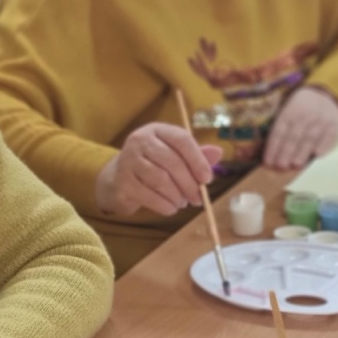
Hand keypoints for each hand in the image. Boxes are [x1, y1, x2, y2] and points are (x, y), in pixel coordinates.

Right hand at [96, 122, 222, 216]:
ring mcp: (128, 160)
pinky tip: (171, 208)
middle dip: (189, 184)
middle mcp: (140, 140)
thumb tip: (218, 153)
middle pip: (172, 162)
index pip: (181, 140)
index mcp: (157, 130)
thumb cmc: (153, 165)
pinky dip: (164, 205)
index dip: (197, 160)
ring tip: (183, 202)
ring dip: (177, 196)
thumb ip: (196, 154)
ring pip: (161, 180)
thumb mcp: (175, 155)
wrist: (118, 179)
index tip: (207, 179)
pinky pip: (149, 196)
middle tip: (198, 199)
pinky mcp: (123, 182)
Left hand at [263, 88, 337, 170]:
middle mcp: (305, 115)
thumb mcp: (288, 108)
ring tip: (295, 165)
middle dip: (286, 153)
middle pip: (294, 137)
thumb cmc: (301, 107)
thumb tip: (271, 151)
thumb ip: (281, 126)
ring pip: (310, 139)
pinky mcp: (335, 124)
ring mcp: (321, 119)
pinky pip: (328, 137)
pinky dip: (323, 146)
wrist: (326, 94)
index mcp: (290, 111)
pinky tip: (316, 155)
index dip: (273, 148)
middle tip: (281, 167)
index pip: (279, 131)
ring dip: (302, 153)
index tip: (268, 162)